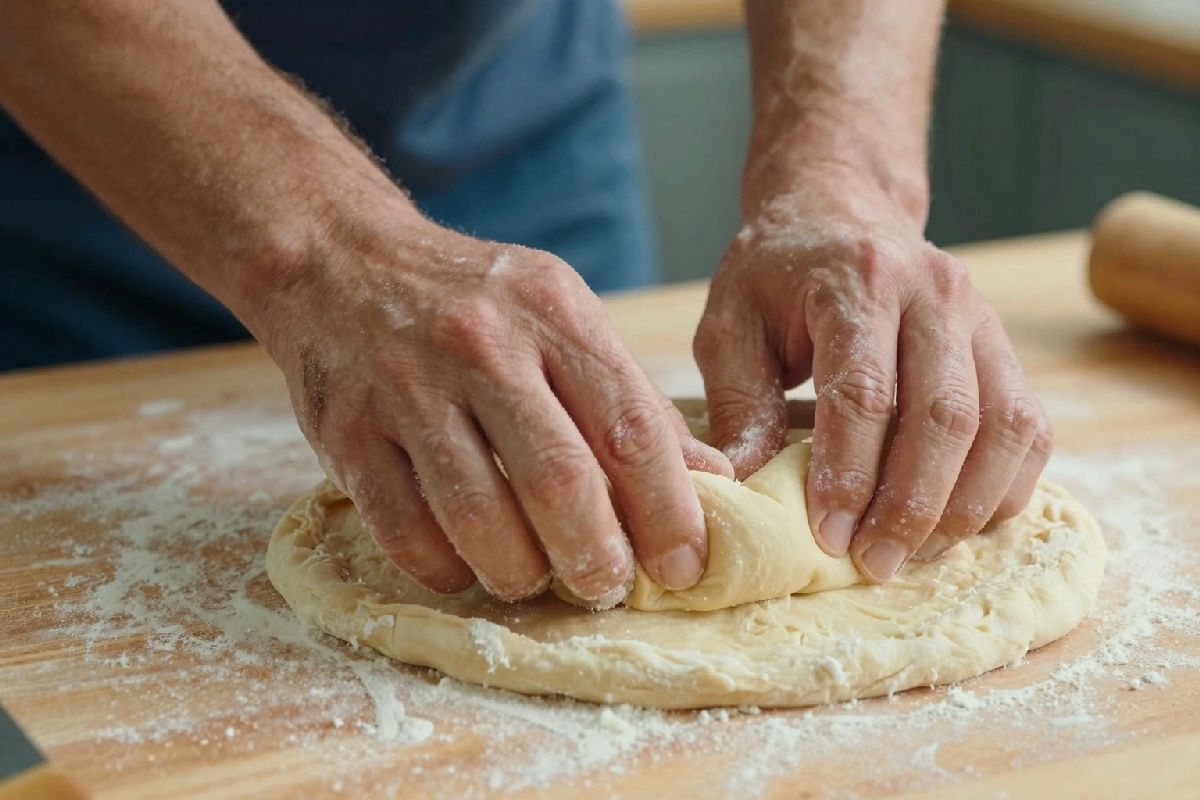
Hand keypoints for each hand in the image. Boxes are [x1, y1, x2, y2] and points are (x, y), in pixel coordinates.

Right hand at [260, 212, 730, 606]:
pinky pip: (403, 530)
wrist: (340, 261)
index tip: (685, 566)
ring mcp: (406, 387)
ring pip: (479, 516)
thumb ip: (630, 399)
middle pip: (559, 480)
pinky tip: (466, 568)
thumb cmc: (472, 302)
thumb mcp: (561, 318)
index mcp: (554, 313)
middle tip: (607, 590)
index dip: (667, 512)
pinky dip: (445, 569)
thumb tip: (711, 480)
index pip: (630, 427)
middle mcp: (481, 345)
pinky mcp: (345, 430)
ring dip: (519, 573)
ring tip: (536, 580)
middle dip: (596, 558)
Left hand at [694, 168, 1052, 581]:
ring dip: (963, 505)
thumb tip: (744, 485)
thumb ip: (737, 403)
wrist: (839, 213)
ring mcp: (981, 319)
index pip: (864, 390)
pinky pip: (1029, 428)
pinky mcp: (1005, 348)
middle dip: (911, 504)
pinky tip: (961, 524)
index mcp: (857, 279)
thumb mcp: (730, 325)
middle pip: (945, 414)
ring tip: (913, 555)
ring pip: (1002, 425)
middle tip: (874, 563)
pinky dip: (1004, 486)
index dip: (850, 472)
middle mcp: (934, 293)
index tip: (827, 535)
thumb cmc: (775, 278)